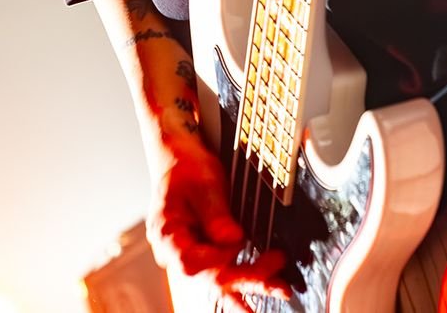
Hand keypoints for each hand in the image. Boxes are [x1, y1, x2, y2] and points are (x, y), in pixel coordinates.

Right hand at [146, 139, 288, 310]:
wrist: (182, 158)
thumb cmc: (186, 167)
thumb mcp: (201, 183)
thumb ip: (215, 213)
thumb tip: (233, 239)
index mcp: (166, 235)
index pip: (191, 263)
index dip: (218, 259)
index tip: (239, 241)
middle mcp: (176, 253)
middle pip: (211, 277)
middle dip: (246, 279)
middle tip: (277, 281)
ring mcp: (193, 256)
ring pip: (223, 279)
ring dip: (252, 282)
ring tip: (280, 287)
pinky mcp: (207, 255)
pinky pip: (227, 272)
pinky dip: (246, 278)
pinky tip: (266, 285)